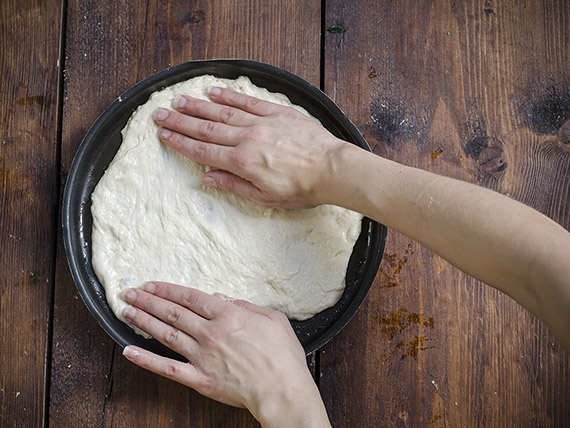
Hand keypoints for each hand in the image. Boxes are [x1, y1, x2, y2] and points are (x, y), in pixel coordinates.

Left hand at [121, 282, 330, 427]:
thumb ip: (246, 305)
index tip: (152, 285)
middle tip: (131, 293)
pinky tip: (129, 351)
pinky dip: (146, 360)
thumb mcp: (273, 318)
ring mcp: (202, 356)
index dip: (168, 290)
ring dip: (144, 321)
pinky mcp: (199, 379)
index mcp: (228, 315)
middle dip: (149, 300)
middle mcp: (210, 333)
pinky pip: (167, 368)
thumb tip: (222, 298)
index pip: (190, 297)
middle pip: (173, 312)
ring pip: (166, 334)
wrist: (282, 390)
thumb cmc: (282, 355)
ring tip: (127, 312)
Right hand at [152, 86, 350, 208]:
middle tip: (161, 114)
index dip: (181, 143)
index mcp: (243, 163)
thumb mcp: (265, 198)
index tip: (164, 135)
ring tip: (179, 101)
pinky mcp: (277, 112)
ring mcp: (262, 123)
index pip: (204, 152)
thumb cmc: (303, 188)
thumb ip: (234, 185)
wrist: (333, 169)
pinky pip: (248, 102)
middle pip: (207, 129)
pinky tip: (214, 92)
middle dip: (181, 122)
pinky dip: (230, 96)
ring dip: (199, 107)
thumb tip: (207, 179)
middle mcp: (248, 139)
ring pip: (223, 113)